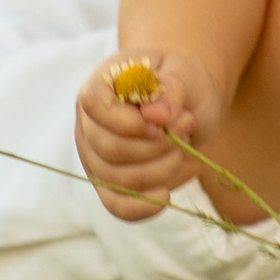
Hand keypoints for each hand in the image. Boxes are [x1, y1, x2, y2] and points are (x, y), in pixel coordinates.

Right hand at [75, 48, 224, 223]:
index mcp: (100, 87)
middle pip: (110, 149)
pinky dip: (143, 206)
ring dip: (161, 169)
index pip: (94, 105)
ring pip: (119, 179)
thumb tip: (156, 115)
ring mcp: (97, 158)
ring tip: (183, 145)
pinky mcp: (112, 184)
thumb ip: (171, 89)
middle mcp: (90, 124)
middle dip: (157, 146)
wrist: (189, 100)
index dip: (128, 121)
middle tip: (187, 125)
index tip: (162, 123)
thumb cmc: (182, 80)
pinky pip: (117, 205)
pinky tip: (165, 194)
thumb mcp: (184, 73)